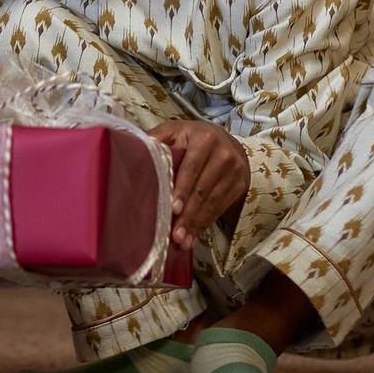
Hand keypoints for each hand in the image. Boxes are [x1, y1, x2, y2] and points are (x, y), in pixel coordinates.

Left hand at [149, 121, 248, 251]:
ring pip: (213, 202)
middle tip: (175, 235)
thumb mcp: (174, 131)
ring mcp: (235, 171)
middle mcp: (224, 154)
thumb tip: (134, 150)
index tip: (174, 209)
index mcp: (205, 139)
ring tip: (183, 241)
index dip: (182, 189)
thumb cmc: (191, 138)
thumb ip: (157, 139)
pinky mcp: (239, 185)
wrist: (226, 141)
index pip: (192, 167)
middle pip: (203, 189)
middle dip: (188, 215)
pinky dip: (206, 223)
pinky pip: (221, 208)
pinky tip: (194, 236)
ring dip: (197, 224)